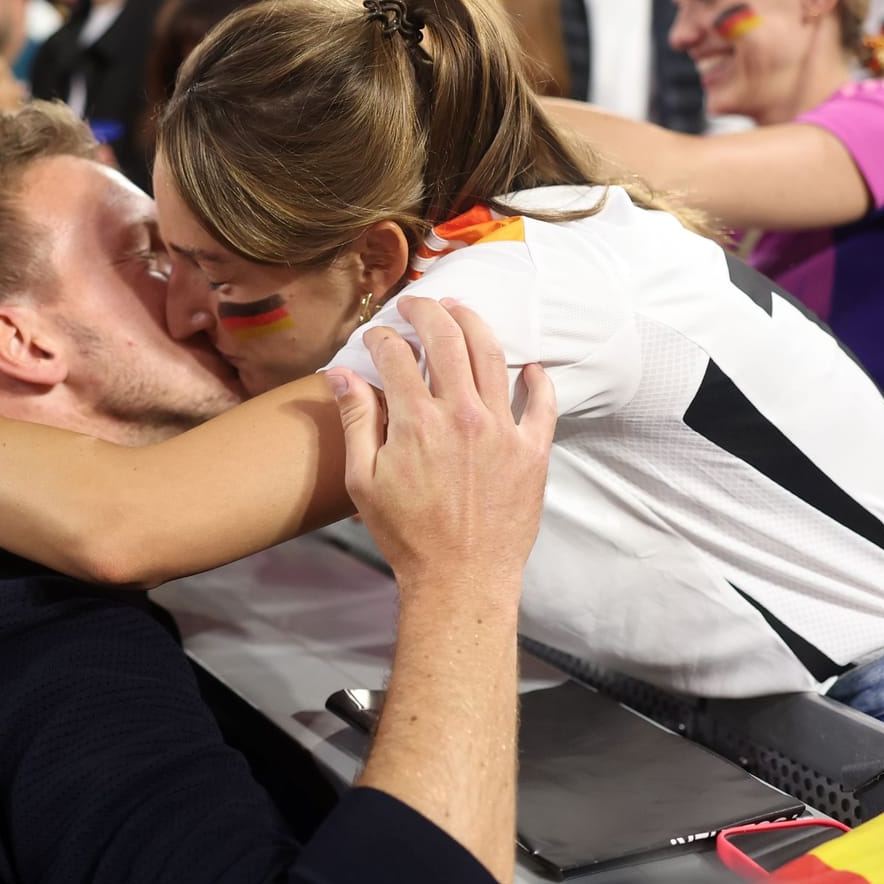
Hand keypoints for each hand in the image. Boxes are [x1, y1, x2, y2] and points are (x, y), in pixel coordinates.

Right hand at [329, 297, 554, 596]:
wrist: (461, 579)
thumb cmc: (408, 536)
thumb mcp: (363, 481)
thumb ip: (357, 421)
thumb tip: (341, 376)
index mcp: (416, 422)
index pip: (397, 355)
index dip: (382, 338)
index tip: (377, 337)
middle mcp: (462, 416)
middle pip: (447, 339)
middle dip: (428, 311)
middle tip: (418, 304)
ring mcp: (502, 430)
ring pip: (492, 355)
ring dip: (474, 324)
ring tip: (460, 311)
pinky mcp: (532, 450)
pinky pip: (542, 402)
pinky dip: (537, 379)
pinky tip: (529, 367)